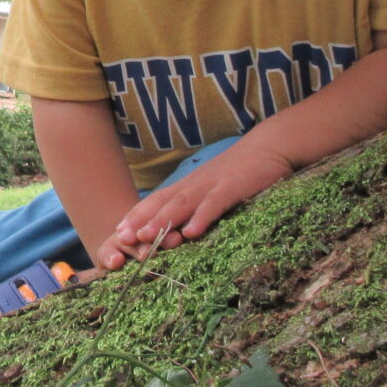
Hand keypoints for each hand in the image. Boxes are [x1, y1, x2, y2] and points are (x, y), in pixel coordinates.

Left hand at [98, 145, 294, 266]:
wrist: (268, 148)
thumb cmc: (240, 173)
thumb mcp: (213, 189)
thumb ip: (197, 205)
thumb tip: (182, 230)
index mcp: (188, 186)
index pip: (156, 201)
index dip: (137, 215)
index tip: (118, 232)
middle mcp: (194, 185)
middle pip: (162, 204)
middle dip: (141, 221)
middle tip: (122, 238)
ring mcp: (211, 185)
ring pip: (182, 204)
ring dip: (163, 221)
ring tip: (146, 238)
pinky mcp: (232, 187)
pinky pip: (214, 204)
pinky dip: (202, 217)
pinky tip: (192, 233)